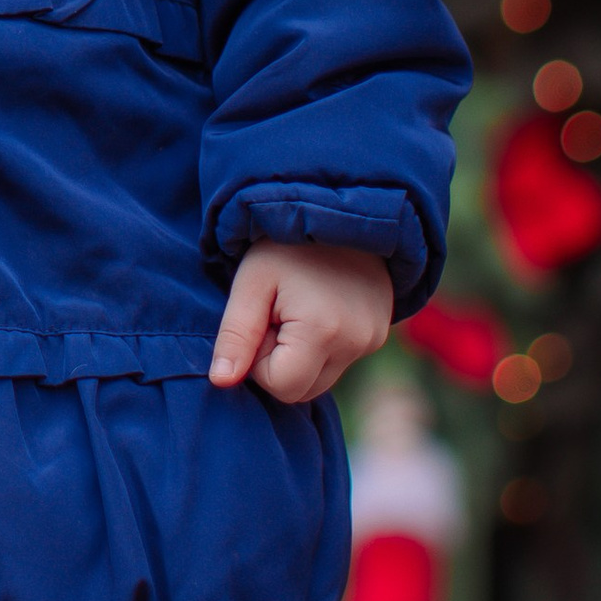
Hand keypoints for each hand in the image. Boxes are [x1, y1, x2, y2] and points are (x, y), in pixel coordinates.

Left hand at [209, 242, 393, 405]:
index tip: (262, 319)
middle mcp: (357, 343)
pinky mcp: (379, 335)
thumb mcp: (251, 282)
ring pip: (320, 379)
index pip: (280, 386)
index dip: (260, 361)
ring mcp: (373, 340)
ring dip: (299, 355)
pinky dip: (320, 346)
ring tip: (296, 309)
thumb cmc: (286, 243)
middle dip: (280, 362)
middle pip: (303, 390)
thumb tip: (221, 381)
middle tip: (277, 314)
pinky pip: (339, 361)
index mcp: (324, 331)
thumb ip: (235, 335)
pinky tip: (317, 308)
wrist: (338, 210)